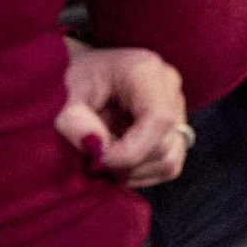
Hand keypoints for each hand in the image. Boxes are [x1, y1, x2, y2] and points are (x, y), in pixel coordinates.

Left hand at [58, 39, 191, 187]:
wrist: (92, 72)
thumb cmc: (81, 77)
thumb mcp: (67, 91)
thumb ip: (74, 120)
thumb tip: (96, 150)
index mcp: (147, 72)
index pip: (158, 119)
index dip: (131, 150)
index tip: (99, 160)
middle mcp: (171, 92)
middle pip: (163, 146)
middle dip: (125, 164)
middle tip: (93, 159)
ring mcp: (179, 113)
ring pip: (168, 162)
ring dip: (132, 171)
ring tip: (104, 159)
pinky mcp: (176, 134)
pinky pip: (166, 167)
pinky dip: (139, 174)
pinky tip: (117, 164)